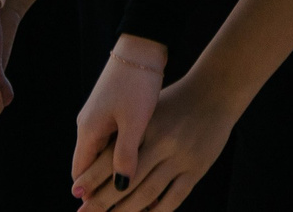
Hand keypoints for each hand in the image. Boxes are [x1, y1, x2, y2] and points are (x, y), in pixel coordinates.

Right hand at [70, 36, 164, 201]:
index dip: (90, 195)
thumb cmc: (138, 83)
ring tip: (130, 193)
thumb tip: (119, 188)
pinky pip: (113, 141)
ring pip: (102, 154)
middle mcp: (89, 125)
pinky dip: (121, 156)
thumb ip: (125, 156)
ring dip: (113, 173)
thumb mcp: (134, 122)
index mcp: (88, 130)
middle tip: (117, 209)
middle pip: (90, 166)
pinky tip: (138, 164)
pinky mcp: (113, 109)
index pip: (80, 174)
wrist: (142, 45)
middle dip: (101, 188)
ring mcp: (100, 116)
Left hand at [79, 68, 241, 211]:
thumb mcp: (148, 110)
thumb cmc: (175, 101)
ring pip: (147, 193)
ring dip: (126, 211)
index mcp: (144, 125)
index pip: (111, 157)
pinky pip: (174, 198)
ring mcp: (180, 157)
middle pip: (126, 180)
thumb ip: (128, 136)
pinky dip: (157, 210)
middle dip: (102, 201)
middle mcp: (161, 142)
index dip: (92, 178)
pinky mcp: (197, 168)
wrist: (215, 92)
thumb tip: (102, 166)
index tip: (77, 194)